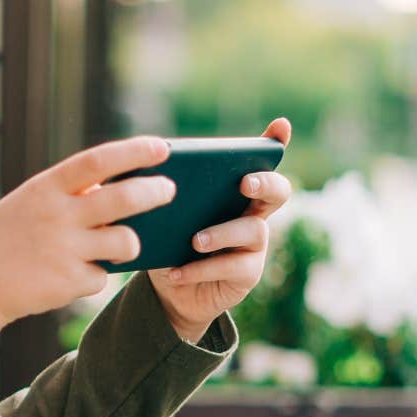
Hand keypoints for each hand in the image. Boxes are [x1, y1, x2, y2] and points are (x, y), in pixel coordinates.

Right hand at [0, 134, 183, 329]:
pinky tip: (72, 275)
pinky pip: (102, 276)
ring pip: (125, 242)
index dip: (135, 151)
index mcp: (46, 189)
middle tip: (169, 190)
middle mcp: (58, 216)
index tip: (163, 147)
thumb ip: (68, 195)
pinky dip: (95, 275)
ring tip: (123, 245)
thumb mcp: (29, 204)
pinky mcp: (68, 283)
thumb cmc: (4, 238)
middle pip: (124, 199)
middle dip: (154, 192)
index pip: (99, 160)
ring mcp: (64, 250)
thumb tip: (115, 188)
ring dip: (131, 243)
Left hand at [147, 118, 295, 341]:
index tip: (280, 126)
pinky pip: (233, 267)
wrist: (168, 290)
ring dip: (222, 233)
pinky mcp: (248, 274)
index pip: (262, 160)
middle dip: (265, 183)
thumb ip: (163, 191)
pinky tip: (178, 272)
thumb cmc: (170, 241)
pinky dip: (202, 269)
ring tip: (194, 241)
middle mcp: (253, 213)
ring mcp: (254, 245)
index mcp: (234, 191)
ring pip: (254, 231)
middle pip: (278, 192)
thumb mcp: (164, 213)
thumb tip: (136, 167)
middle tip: (244, 183)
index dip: (276, 142)